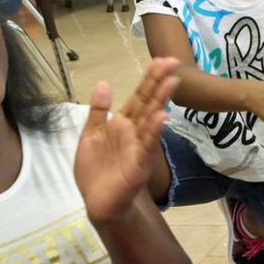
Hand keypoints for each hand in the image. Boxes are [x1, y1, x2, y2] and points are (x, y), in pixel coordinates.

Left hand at [75, 57, 179, 225]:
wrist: (99, 202)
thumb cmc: (96, 171)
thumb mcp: (90, 135)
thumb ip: (97, 111)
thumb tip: (103, 83)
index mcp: (122, 123)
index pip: (138, 96)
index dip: (148, 78)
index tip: (160, 60)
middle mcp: (134, 132)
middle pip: (148, 103)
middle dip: (159, 82)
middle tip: (173, 62)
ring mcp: (139, 147)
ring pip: (151, 119)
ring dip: (161, 101)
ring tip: (171, 82)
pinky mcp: (138, 165)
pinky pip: (147, 145)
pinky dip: (154, 131)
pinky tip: (161, 117)